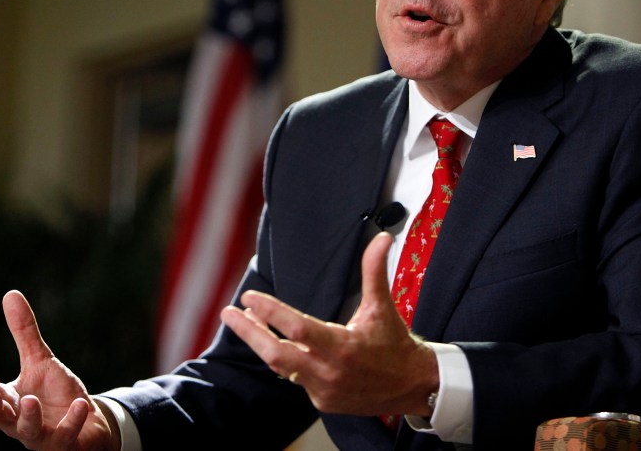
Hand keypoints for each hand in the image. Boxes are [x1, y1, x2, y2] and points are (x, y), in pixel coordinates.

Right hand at [0, 290, 117, 450]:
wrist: (86, 423)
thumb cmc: (54, 394)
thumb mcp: (39, 360)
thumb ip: (24, 332)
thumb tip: (10, 294)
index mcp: (7, 400)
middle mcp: (17, 421)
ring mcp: (39, 435)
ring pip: (26, 431)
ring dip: (27, 417)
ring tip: (30, 401)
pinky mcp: (63, 443)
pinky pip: (66, 435)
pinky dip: (72, 421)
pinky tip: (81, 404)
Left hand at [220, 232, 438, 416]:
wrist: (412, 386)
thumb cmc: (394, 343)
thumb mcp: (382, 306)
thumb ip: (374, 270)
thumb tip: (380, 238)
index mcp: (343, 347)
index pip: (296, 328)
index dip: (270, 312)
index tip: (249, 297)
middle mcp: (329, 371)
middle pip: (275, 353)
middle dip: (248, 332)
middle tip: (229, 313)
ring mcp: (323, 390)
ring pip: (280, 366)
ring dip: (260, 342)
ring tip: (244, 321)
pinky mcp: (321, 401)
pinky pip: (293, 377)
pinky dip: (281, 358)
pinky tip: (272, 341)